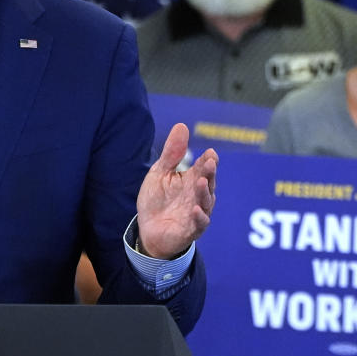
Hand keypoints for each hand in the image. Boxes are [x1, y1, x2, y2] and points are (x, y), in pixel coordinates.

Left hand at [136, 123, 216, 259]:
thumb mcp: (160, 173)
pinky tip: (196, 209)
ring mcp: (196, 212)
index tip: (210, 153)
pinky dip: (199, 217)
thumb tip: (182, 125)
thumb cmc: (157, 200)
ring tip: (200, 182)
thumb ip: (172, 152)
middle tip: (209, 162)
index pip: (203, 168)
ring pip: (206, 202)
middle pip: (208, 182)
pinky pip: (199, 223)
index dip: (207, 160)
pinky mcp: (191, 229)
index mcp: (192, 179)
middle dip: (209, 173)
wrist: (147, 229)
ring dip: (204, 192)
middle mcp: (198, 195)